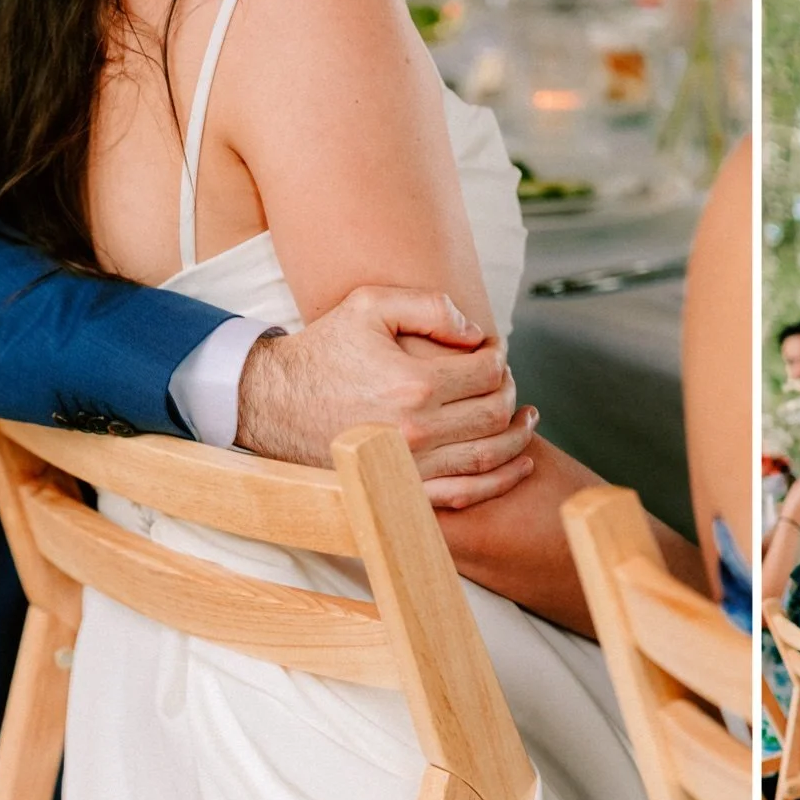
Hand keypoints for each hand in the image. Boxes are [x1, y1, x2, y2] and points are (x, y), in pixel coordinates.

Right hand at [234, 286, 534, 505]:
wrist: (272, 403)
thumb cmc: (322, 351)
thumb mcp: (369, 305)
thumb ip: (429, 306)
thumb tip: (476, 332)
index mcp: (414, 383)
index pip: (488, 371)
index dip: (500, 357)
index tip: (493, 351)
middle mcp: (418, 430)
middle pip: (495, 413)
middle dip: (510, 393)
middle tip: (507, 382)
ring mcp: (413, 466)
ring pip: (490, 456)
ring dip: (518, 438)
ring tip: (527, 421)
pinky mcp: (404, 491)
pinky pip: (467, 494)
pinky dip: (500, 480)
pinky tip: (519, 463)